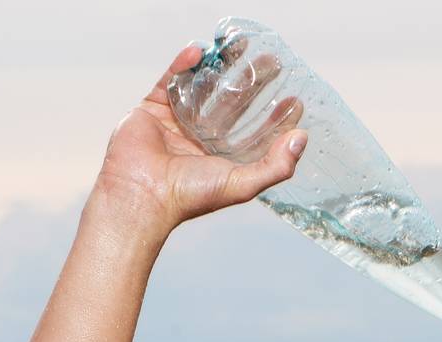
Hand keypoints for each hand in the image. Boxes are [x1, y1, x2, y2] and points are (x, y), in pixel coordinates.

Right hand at [94, 44, 306, 230]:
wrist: (140, 193)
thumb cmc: (188, 195)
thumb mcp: (241, 184)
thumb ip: (275, 166)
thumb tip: (301, 139)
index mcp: (222, 160)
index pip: (255, 133)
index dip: (275, 118)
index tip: (294, 100)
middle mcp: (200, 140)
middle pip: (232, 104)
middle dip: (253, 83)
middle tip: (272, 63)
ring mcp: (176, 122)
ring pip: (202, 88)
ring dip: (220, 67)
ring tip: (240, 47)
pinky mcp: (152, 109)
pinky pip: (170, 80)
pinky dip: (183, 64)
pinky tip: (200, 51)